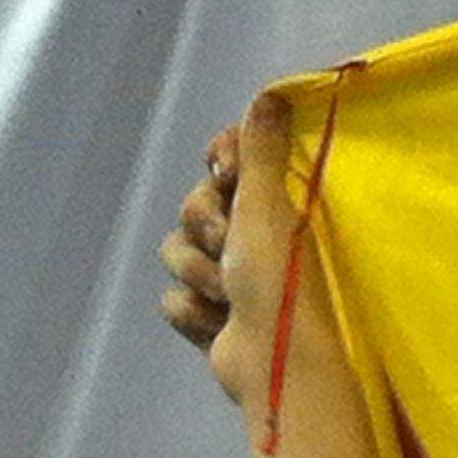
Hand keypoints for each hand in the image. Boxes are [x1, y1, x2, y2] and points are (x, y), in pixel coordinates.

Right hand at [159, 92, 329, 416]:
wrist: (276, 365)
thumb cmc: (283, 281)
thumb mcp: (269, 204)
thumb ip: (261, 149)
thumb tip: (271, 92)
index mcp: (278, 202)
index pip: (230, 157)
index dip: (220, 162)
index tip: (225, 172)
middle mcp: (256, 235)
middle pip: (195, 204)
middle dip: (203, 227)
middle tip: (229, 247)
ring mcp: (232, 277)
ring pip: (178, 250)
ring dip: (198, 275)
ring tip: (227, 297)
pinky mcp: (212, 315)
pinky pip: (174, 297)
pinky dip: (193, 313)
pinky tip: (218, 327)